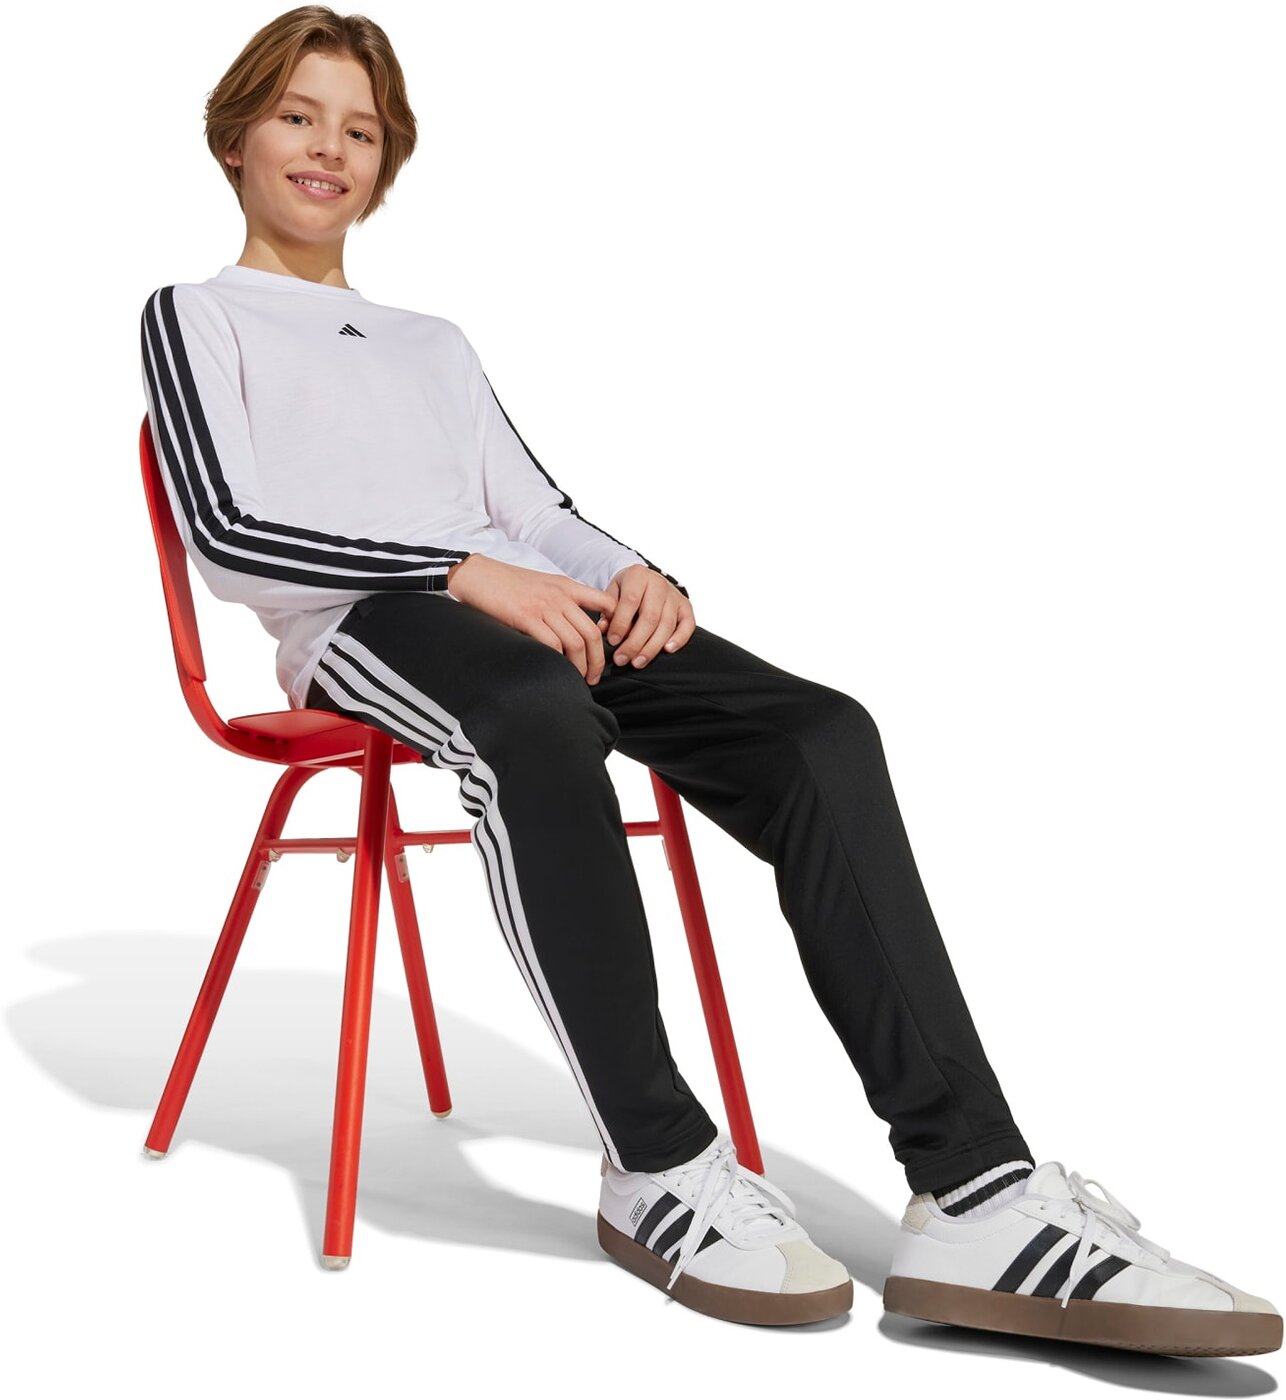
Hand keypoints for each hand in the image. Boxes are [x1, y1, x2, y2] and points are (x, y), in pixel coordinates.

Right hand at [446, 554, 616, 684]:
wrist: (478, 574)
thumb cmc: (508, 584)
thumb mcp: (544, 583)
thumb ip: (563, 599)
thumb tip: (577, 625)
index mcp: (567, 587)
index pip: (606, 603)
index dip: (615, 626)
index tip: (611, 646)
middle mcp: (561, 597)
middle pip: (592, 634)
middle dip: (597, 661)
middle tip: (594, 677)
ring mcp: (544, 607)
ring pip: (575, 643)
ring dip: (580, 667)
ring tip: (578, 679)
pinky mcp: (526, 617)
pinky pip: (552, 644)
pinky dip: (558, 661)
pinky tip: (557, 670)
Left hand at [597, 564, 694, 668]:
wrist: (644, 580)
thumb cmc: (625, 590)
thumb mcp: (611, 594)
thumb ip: (607, 610)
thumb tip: (604, 629)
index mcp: (638, 575)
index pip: (631, 601)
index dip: (621, 623)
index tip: (612, 641)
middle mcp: (659, 584)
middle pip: (650, 617)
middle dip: (635, 642)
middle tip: (622, 659)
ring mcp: (674, 595)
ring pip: (667, 625)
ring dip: (652, 647)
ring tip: (637, 662)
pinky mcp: (685, 606)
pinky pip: (688, 624)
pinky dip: (679, 639)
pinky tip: (667, 650)